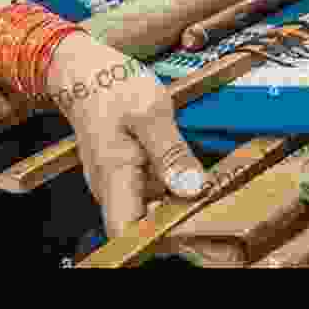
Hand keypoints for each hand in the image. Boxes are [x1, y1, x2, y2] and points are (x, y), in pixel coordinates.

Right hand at [47, 33, 208, 236]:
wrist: (82, 68)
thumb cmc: (109, 85)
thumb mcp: (149, 110)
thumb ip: (171, 151)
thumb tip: (192, 188)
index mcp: (114, 177)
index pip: (134, 233)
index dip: (167, 241)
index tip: (206, 237)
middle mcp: (112, 188)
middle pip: (147, 228)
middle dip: (186, 233)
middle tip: (226, 234)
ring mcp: (118, 181)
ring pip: (151, 211)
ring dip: (183, 214)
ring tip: (220, 211)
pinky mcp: (125, 170)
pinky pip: (150, 192)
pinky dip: (174, 193)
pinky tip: (197, 185)